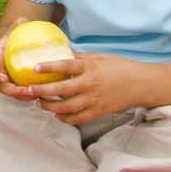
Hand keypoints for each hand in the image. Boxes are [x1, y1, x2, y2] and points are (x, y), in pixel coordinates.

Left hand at [18, 52, 140, 125]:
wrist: (141, 84)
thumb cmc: (120, 67)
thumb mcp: (100, 57)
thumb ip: (81, 58)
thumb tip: (62, 52)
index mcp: (90, 68)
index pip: (66, 66)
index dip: (49, 67)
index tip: (35, 67)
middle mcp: (90, 84)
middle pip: (62, 90)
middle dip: (42, 91)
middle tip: (29, 90)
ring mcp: (94, 100)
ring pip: (67, 107)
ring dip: (50, 107)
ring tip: (40, 104)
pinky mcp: (99, 111)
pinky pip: (79, 118)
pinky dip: (66, 119)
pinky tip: (57, 116)